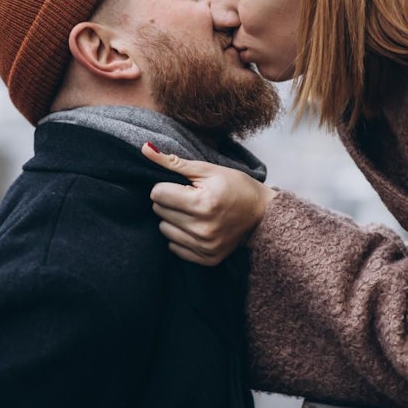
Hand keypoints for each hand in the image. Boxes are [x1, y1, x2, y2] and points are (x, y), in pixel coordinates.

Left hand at [142, 143, 275, 265]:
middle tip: (189, 198)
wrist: (262, 214)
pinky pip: (174, 248)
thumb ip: (174, 162)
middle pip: (159, 211)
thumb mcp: (208, 169)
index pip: (158, 194)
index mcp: (203, 203)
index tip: (183, 186)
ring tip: (192, 212)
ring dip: (173, 219)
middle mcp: (203, 228)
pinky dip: (180, 236)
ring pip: (164, 230)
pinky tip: (195, 227)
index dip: (167, 186)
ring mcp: (205, 245)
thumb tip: (145, 149)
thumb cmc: (236, 186)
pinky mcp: (207, 258)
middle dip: (170, 201)